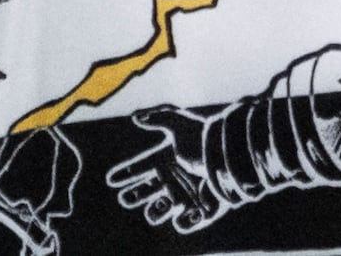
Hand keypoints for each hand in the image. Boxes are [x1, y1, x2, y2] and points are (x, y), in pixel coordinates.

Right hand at [105, 109, 246, 231]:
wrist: (230, 155)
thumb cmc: (203, 137)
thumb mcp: (178, 122)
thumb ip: (157, 117)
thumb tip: (136, 117)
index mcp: (166, 160)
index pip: (140, 168)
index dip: (126, 174)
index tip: (110, 180)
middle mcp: (174, 179)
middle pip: (147, 191)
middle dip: (135, 195)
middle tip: (125, 199)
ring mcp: (187, 194)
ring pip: (163, 209)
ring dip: (156, 212)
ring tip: (153, 212)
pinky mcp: (203, 208)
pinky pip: (189, 221)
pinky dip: (184, 222)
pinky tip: (180, 218)